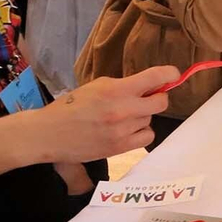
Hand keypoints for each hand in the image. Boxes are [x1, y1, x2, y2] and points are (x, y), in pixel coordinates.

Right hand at [26, 65, 176, 162]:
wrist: (49, 134)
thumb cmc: (71, 106)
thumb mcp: (97, 86)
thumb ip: (124, 85)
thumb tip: (147, 87)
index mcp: (117, 89)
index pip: (156, 77)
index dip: (169, 74)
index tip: (173, 74)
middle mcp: (124, 109)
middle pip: (161, 102)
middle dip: (157, 97)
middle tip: (145, 98)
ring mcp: (123, 130)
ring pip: (150, 119)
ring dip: (143, 116)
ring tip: (123, 117)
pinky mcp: (120, 147)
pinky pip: (147, 136)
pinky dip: (141, 132)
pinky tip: (127, 129)